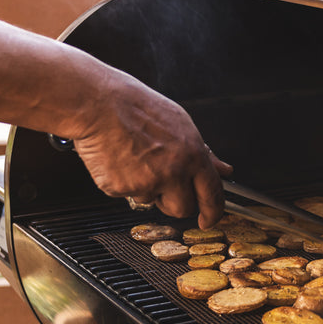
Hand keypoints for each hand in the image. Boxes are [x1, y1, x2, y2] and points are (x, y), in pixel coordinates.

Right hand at [73, 78, 231, 225]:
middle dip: (174, 202)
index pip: (212, 194)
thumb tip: (224, 169)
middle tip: (162, 181)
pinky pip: (126, 195)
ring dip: (146, 189)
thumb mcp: (180, 123)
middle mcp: (173, 171)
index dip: (213, 212)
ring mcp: (147, 182)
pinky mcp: (121, 188)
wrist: (98, 104)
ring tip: (136, 159)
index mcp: (192, 154)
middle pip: (182, 208)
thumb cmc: (137, 108)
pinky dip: (123, 182)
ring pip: (152, 202)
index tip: (208, 219)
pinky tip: (119, 159)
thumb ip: (204, 153)